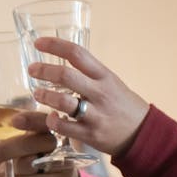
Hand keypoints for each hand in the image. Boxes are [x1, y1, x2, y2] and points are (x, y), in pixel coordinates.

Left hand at [0, 115, 78, 176]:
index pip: (41, 120)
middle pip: (34, 143)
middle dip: (7, 149)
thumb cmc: (36, 157)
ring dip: (13, 168)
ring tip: (2, 170)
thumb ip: (13, 141)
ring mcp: (63, 162)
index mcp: (49, 128)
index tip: (14, 121)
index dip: (29, 120)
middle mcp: (60, 142)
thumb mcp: (26, 144)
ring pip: (32, 164)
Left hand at [15, 37, 149, 156]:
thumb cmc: (123, 105)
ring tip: (37, 93)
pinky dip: (52, 121)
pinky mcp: (90, 134)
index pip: (77, 54)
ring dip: (45, 96)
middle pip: (66, 76)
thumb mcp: (111, 82)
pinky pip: (64, 127)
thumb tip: (61, 61)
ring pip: (62, 102)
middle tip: (32, 69)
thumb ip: (89, 74)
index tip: (38, 42)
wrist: (144, 134)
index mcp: (104, 76)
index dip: (55, 45)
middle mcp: (100, 93)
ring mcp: (95, 114)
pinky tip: (51, 117)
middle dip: (44, 70)